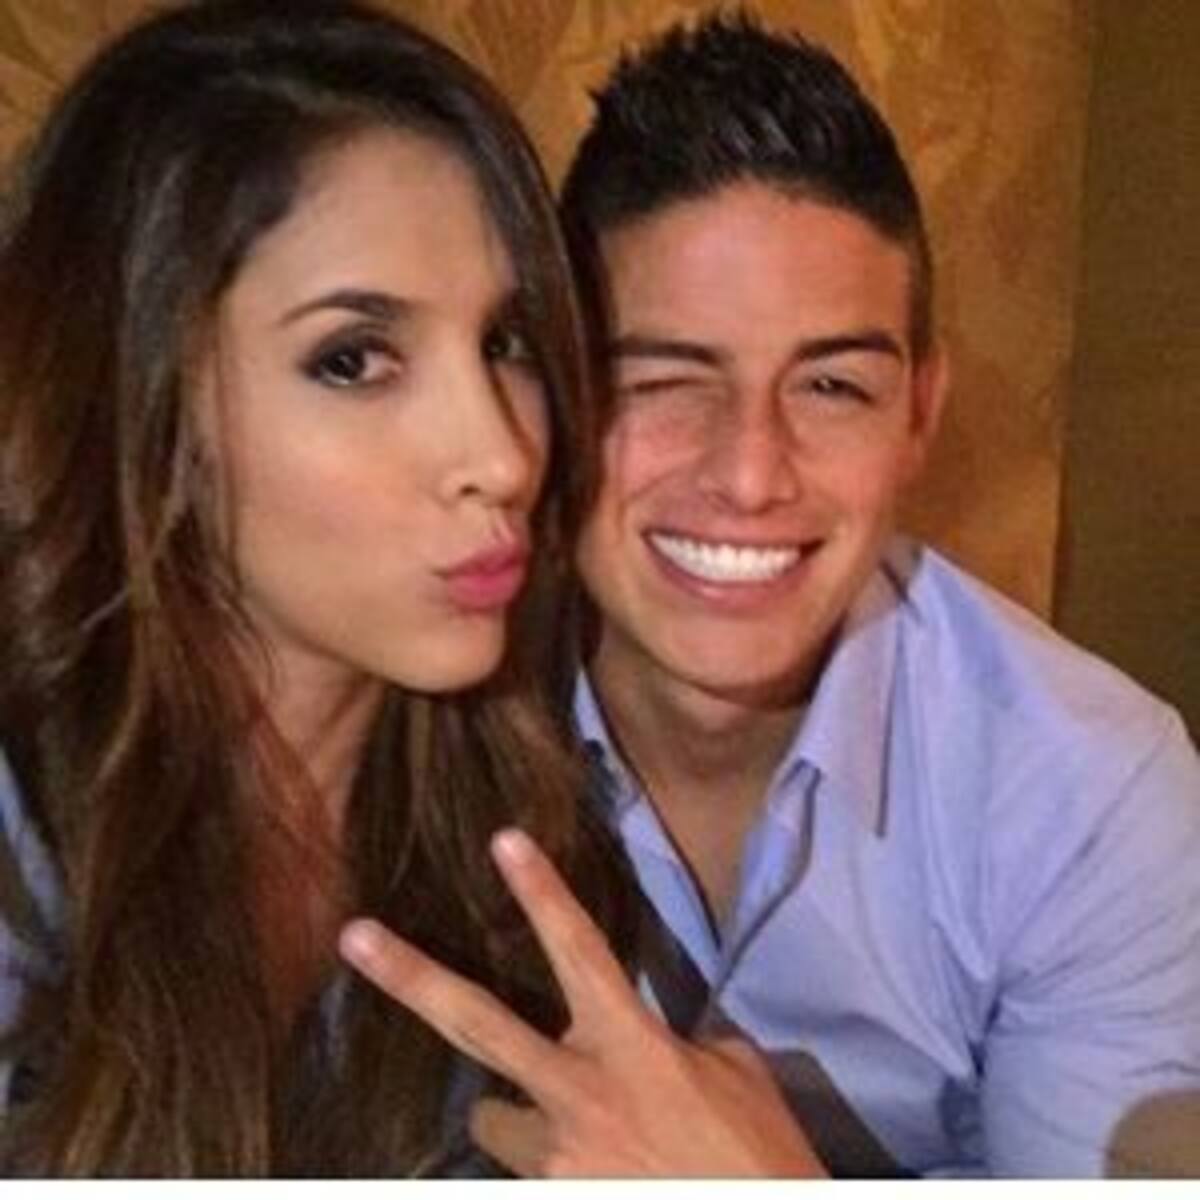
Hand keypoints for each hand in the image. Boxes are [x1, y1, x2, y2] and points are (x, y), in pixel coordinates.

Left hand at [338, 827, 826, 1177]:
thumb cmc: (762, 1158)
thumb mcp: (737, 1074)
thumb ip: (682, 1043)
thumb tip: (656, 1042)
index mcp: (631, 1045)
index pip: (579, 950)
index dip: (542, 891)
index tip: (503, 839)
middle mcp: (578, 1093)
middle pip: (478, 1023)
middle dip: (411, 977)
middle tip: (354, 936)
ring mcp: (555, 1158)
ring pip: (494, 1115)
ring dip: (520, 1113)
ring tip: (578, 1134)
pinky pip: (525, 1172)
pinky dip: (551, 1166)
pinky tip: (601, 1175)